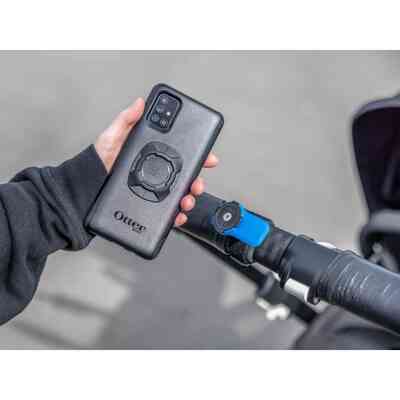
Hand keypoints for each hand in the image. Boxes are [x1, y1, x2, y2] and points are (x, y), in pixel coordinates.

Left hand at [95, 98, 218, 226]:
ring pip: (180, 195)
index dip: (198, 155)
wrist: (85, 190)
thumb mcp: (111, 138)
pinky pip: (167, 212)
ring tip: (186, 200)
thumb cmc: (97, 164)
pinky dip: (176, 215)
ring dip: (189, 198)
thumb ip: (126, 120)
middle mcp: (155, 174)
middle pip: (185, 177)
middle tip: (197, 183)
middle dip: (197, 181)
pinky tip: (177, 214)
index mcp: (151, 156)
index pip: (180, 154)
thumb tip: (139, 103)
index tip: (208, 157)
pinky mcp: (148, 206)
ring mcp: (153, 191)